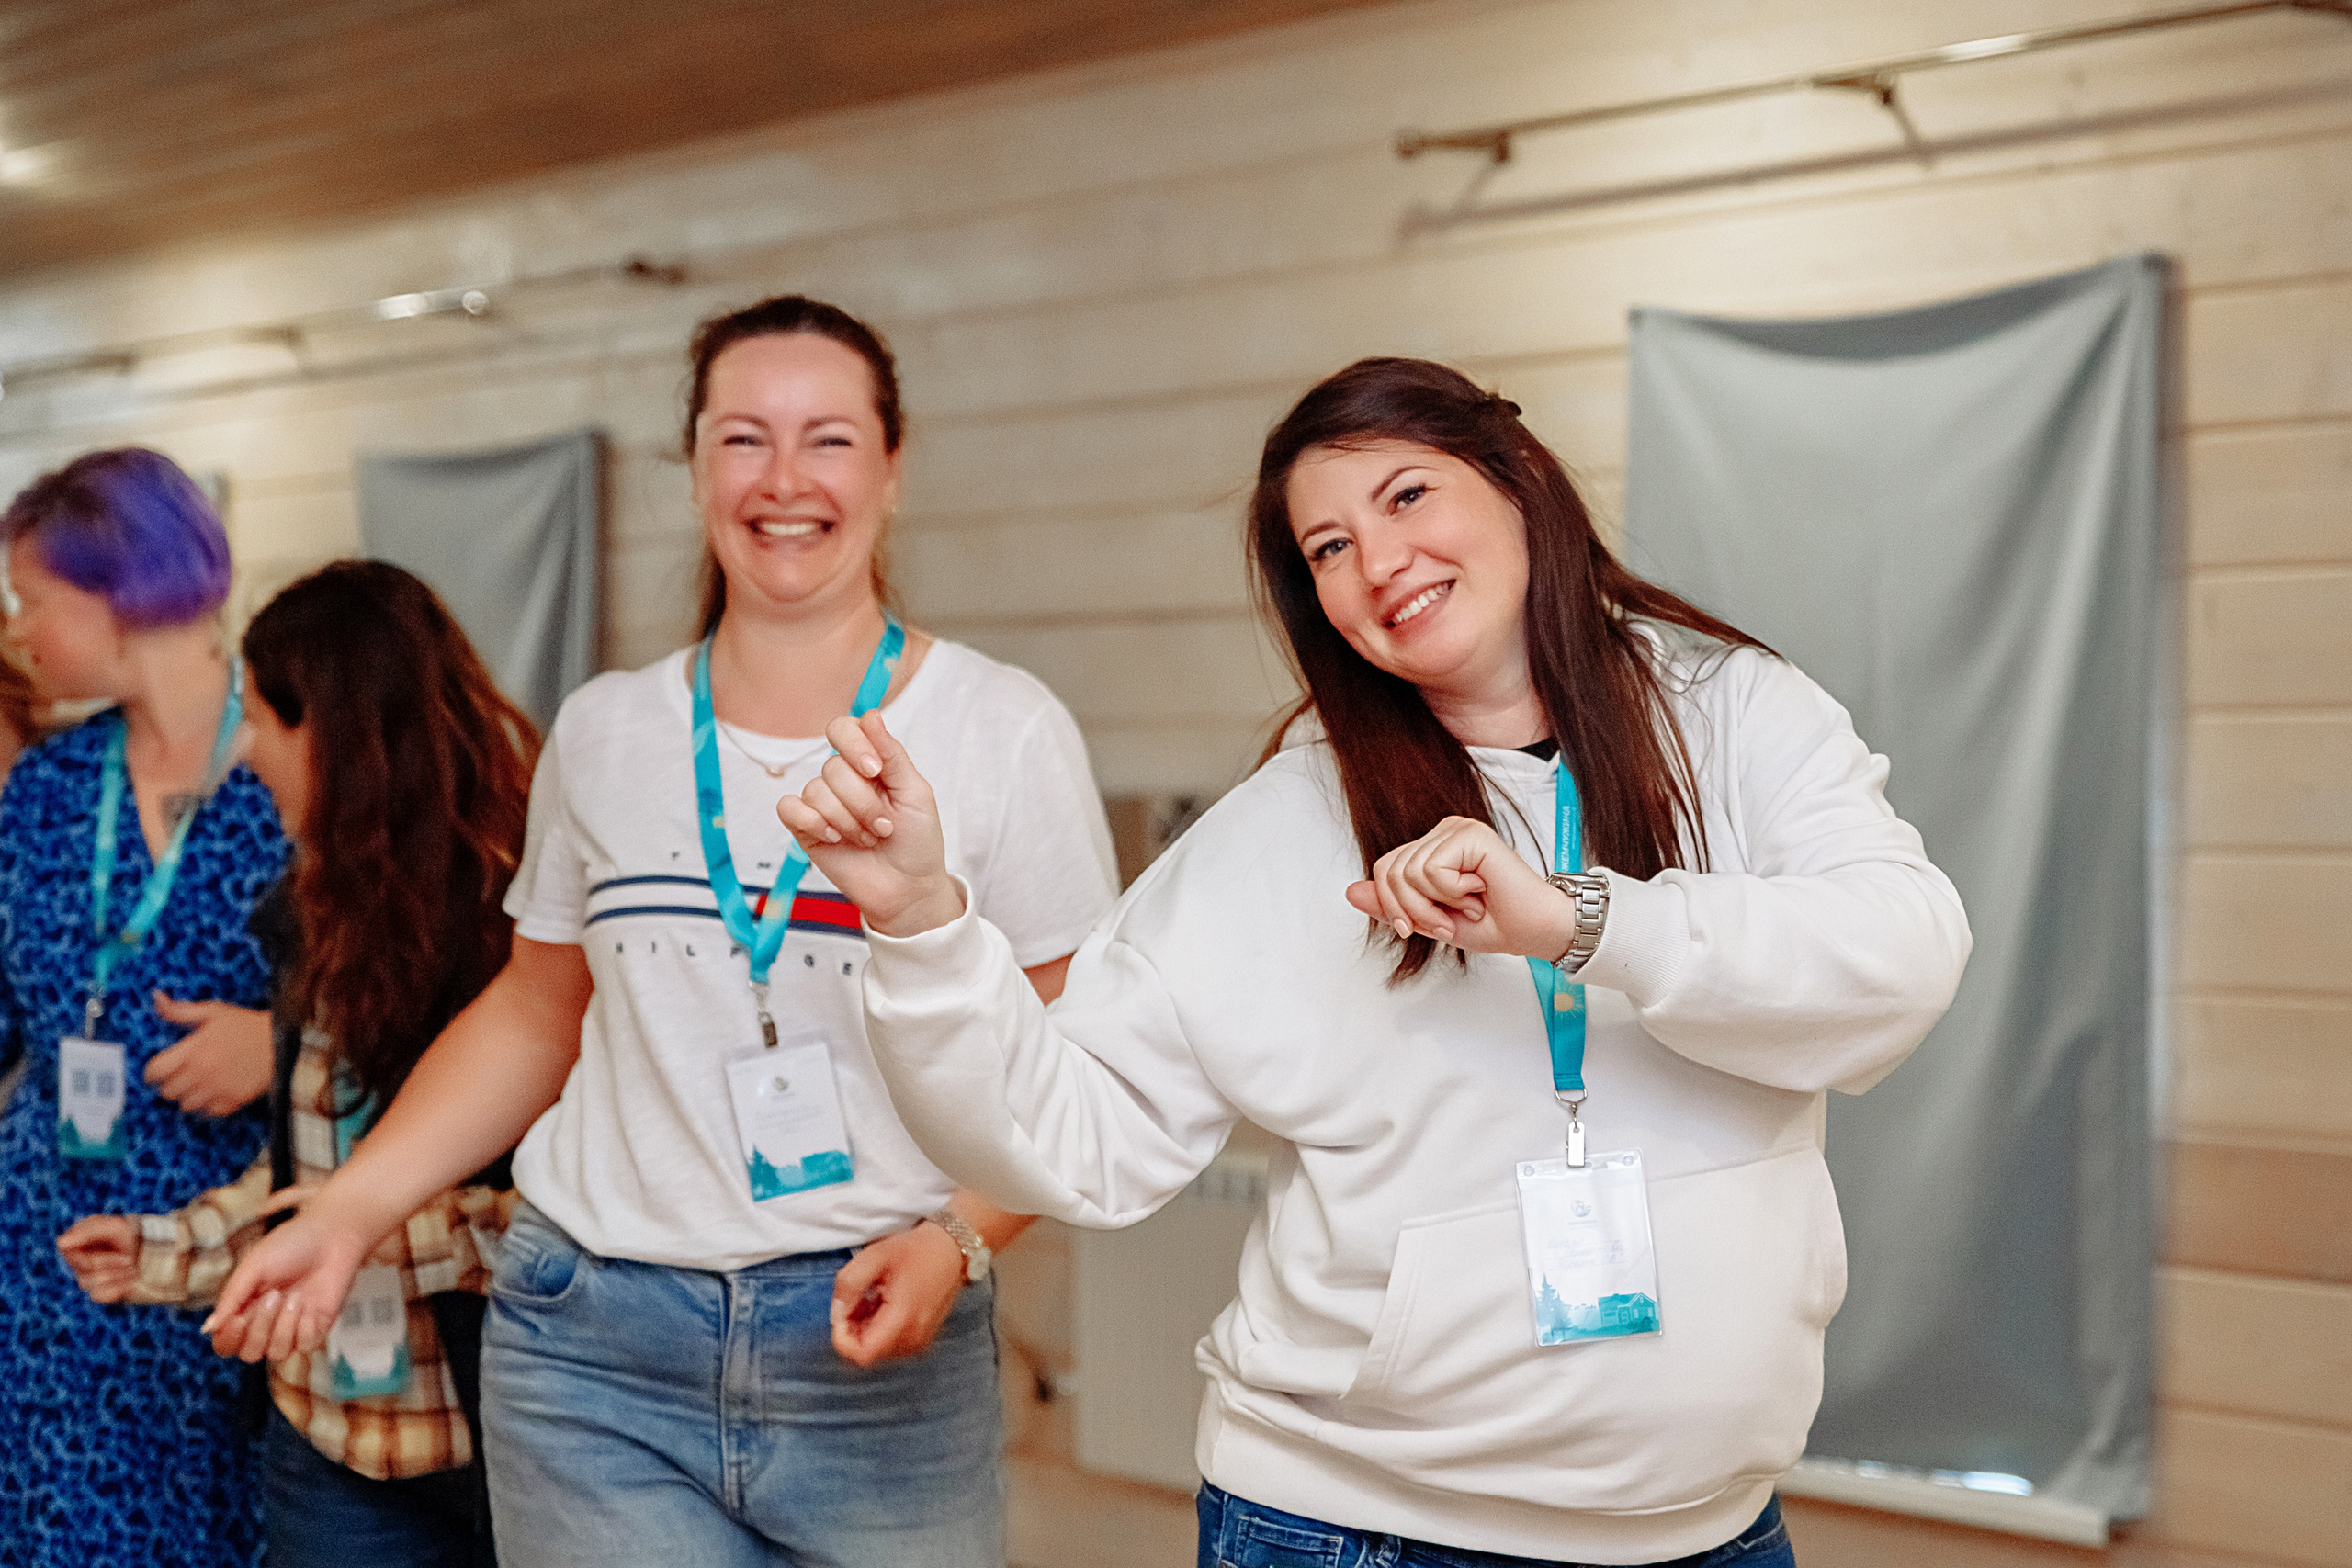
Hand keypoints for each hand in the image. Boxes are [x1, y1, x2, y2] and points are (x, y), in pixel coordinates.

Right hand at [56, 1215, 138, 1303]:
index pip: (67, 1248)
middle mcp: (78, 1261)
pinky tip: (131, 1280)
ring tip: (132, 1268)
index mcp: (77, 1243)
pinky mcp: (98, 1291)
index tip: (110, 1245)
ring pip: (88, 1283)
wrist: (151, 1252)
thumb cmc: (129, 1235)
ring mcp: (87, 1278)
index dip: (88, 1247)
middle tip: (128, 1258)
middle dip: (108, 1262)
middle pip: (82, 1267)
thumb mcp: (113, 1227)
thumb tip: (61, 1242)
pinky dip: (118, 1287)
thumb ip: (88, 1231)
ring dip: (116, 1274)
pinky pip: (99, 1295)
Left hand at [147, 994, 271, 1115]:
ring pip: (185, 1105)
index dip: (154, 1071)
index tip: (161, 1069)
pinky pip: (207, 1112)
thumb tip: (156, 997)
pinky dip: (208, 1104)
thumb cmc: (246, 1026)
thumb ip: (180, 1010)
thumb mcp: (213, 1012)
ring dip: (189, 1095)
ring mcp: (217, 1088)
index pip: (155, 1071)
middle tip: (183, 1074)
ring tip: (200, 1083)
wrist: (281, 1041)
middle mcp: (202, 1072)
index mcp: (193, 1050)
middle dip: (171, 1083)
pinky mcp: (232, 1100)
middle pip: (168, 1091)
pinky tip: (215, 1091)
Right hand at [200, 1208, 368, 1363]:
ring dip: (283, 1328)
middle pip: (249, 1353)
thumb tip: (208, 1328)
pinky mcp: (316, 1327)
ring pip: (276, 1353)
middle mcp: (266, 1322)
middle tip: (274, 1296)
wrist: (332, 1234)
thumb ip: (232, 1297)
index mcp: (244, 1307)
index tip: (240, 1318)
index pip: (225, 1343)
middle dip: (259, 1329)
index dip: (229, 1338)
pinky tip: (309, 1307)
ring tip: (294, 1297)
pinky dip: (304, 1329)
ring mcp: (291, 1327)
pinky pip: (304, 1346)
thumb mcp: (254, 1265)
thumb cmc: (291, 1244)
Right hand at [777, 713, 964, 936]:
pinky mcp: (804, 828)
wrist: (908, 889)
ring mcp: (822, 803)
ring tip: (868, 839)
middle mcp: (842, 779)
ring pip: (816, 791)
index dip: (855, 745)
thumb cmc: (917, 840)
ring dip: (848, 820)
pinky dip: (814, 822)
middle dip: (863, 802)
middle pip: (833, 767)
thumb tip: (871, 715)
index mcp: (869, 762)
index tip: (875, 771)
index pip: (843, 729)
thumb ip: (891, 753)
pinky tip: (836, 839)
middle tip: (884, 826)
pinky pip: (789, 807)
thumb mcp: (915, 792)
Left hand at [828, 1218, 967, 1367]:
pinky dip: (880, 1329)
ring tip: (872, 1297)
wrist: (953, 1247)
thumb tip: (837, 1313)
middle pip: (868, 1353)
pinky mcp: (924, 1337)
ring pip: (879, 1350)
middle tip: (856, 1299)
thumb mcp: (874, 1256)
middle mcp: (914, 1337)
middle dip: (853, 1330)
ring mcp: (921, 1340)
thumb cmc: (916, 1248)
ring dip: (866, 1329)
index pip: (862, 1354)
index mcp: (903, 1319)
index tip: (842, 1311)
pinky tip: (884, 1303)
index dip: (842, 1338)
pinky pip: (892, 1344)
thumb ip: (849, 1285)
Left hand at [1345, 815, 1581, 960]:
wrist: (1536, 931)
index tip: (1416, 929)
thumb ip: (1391, 905)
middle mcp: (1442, 832)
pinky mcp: (1470, 833)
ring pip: (1407, 872)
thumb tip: (1349, 891)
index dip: (1392, 907)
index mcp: (1431, 848)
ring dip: (1434, 906)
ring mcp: (1457, 828)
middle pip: (1389, 870)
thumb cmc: (1494, 924)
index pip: (1383, 869)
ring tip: (1467, 907)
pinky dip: (1451, 893)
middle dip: (1412, 911)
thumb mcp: (1429, 921)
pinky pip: (1431, 869)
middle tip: (1447, 923)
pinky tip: (1479, 891)